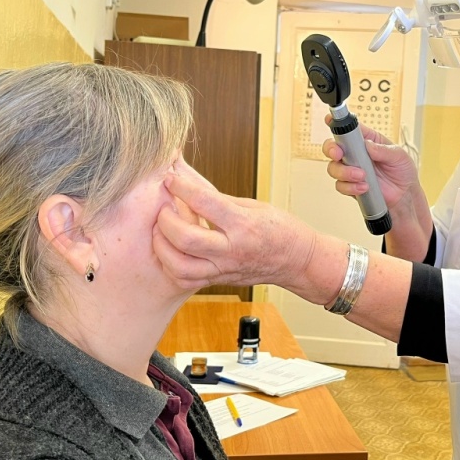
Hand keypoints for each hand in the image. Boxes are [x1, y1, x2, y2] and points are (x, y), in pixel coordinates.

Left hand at [154, 158, 319, 291]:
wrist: (297, 261)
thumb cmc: (280, 231)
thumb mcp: (253, 206)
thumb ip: (218, 199)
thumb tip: (188, 183)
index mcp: (243, 224)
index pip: (203, 202)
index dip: (181, 187)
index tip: (170, 179)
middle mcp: (231, 249)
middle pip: (185, 238)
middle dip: (165, 220)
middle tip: (163, 208)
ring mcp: (223, 269)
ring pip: (179, 265)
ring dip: (162, 246)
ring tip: (162, 231)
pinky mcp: (218, 281)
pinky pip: (185, 279)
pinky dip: (171, 265)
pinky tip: (170, 251)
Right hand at [322, 121, 432, 259]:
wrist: (405, 195)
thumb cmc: (403, 171)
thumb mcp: (399, 155)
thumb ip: (383, 150)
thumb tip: (368, 145)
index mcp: (366, 140)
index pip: (349, 129)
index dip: (337, 124)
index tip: (329, 121)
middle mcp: (355, 153)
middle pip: (333, 147)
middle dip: (332, 149)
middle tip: (339, 154)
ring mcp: (351, 170)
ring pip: (333, 168)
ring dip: (344, 172)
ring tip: (362, 176)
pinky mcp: (351, 185)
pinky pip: (341, 185)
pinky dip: (350, 187)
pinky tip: (364, 187)